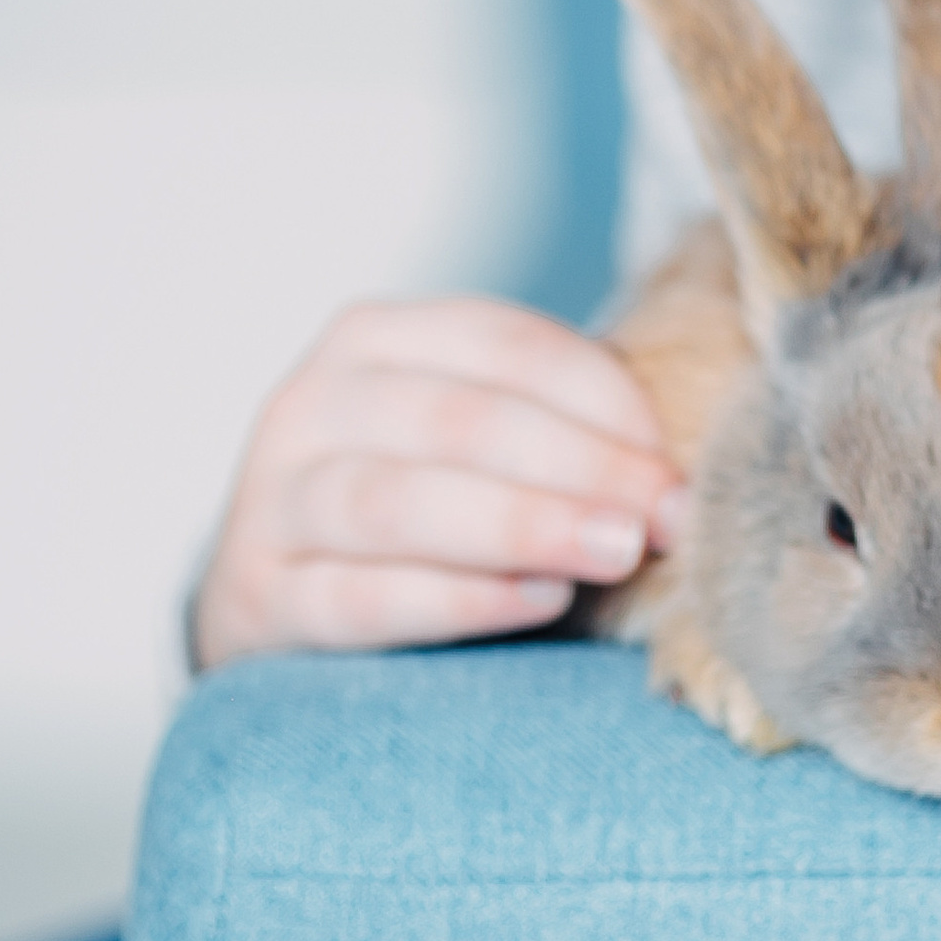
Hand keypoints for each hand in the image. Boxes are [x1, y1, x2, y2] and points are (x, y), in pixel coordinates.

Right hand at [192, 297, 686, 668]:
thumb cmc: (425, 506)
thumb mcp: (483, 443)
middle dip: (579, 466)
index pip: (504, 346)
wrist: (285, 592)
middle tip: (665, 518)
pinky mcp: (256, 600)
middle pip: (456, 421)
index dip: (604, 401)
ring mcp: (270, 503)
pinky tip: (539, 599)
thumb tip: (684, 475)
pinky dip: (460, 597)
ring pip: (396, 504)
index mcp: (374, 340)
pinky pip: (361, 597)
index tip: (680, 466)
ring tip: (617, 551)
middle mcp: (308, 407)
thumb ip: (562, 434)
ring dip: (522, 525)